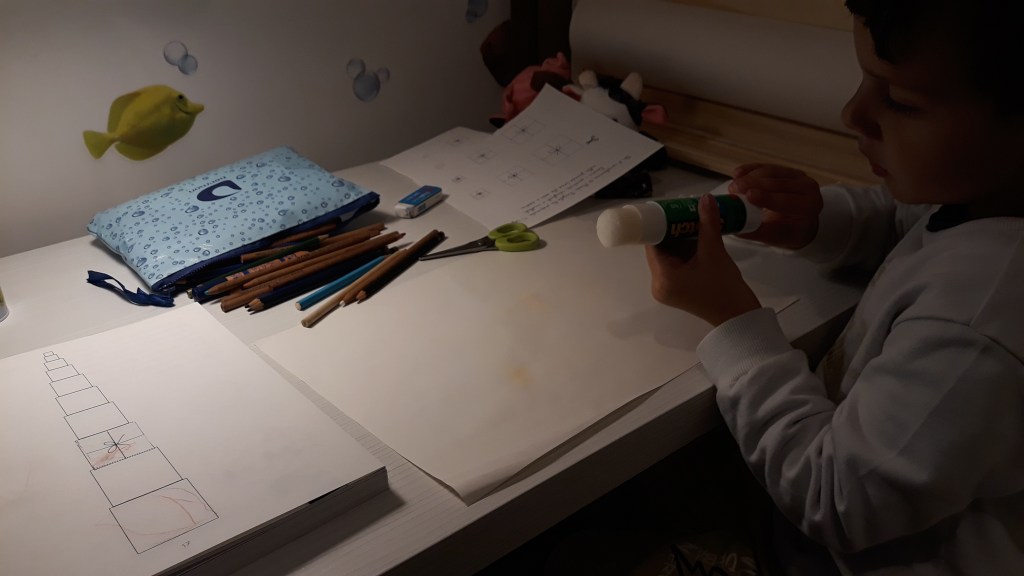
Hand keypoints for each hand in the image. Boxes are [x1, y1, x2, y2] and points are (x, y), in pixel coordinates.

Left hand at [645, 194, 760, 325]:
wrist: (738, 317)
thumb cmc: (724, 287)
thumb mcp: (715, 252)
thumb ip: (708, 223)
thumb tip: (705, 198)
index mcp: (662, 276)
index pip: (652, 244)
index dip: (660, 224)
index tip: (672, 208)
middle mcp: (658, 283)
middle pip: (659, 249)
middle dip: (672, 230)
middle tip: (686, 211)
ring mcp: (667, 288)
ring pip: (668, 255)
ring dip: (679, 239)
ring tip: (692, 219)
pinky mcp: (677, 289)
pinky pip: (676, 263)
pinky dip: (684, 250)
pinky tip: (696, 235)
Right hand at [729, 164, 822, 249]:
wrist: (797, 222)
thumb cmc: (787, 231)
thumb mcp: (775, 237)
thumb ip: (757, 233)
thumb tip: (737, 229)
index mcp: (810, 205)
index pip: (789, 200)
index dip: (768, 197)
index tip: (749, 196)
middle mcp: (807, 187)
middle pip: (778, 182)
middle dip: (753, 184)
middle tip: (734, 189)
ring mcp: (797, 175)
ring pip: (770, 171)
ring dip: (749, 177)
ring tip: (733, 186)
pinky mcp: (785, 169)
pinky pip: (766, 166)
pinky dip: (750, 169)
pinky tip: (736, 174)